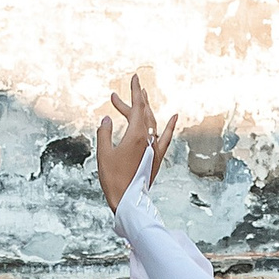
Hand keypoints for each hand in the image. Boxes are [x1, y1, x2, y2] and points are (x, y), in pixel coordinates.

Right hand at [95, 75, 179, 212]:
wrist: (129, 200)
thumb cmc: (113, 179)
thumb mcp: (103, 154)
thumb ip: (104, 133)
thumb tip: (106, 119)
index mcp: (136, 136)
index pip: (136, 107)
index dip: (134, 92)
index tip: (134, 78)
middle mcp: (148, 139)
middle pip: (144, 113)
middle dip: (137, 98)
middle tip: (131, 86)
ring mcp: (155, 148)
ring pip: (152, 122)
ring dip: (146, 109)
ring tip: (140, 98)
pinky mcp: (158, 157)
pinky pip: (166, 137)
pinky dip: (170, 126)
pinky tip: (175, 116)